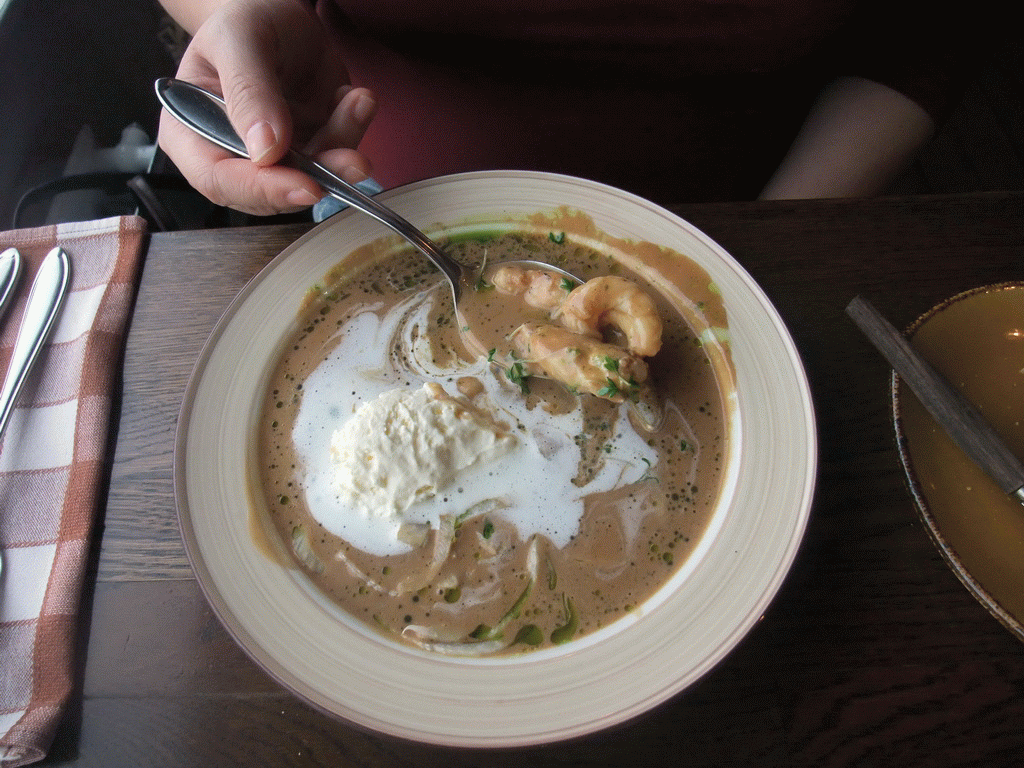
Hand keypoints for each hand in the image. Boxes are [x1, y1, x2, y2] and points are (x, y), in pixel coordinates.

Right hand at [157, 0, 375, 214]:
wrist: (278, 14)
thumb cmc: (243, 21)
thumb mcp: (238, 40)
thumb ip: (248, 91)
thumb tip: (266, 149)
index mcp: (190, 132)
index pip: (218, 179)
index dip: (262, 190)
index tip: (305, 186)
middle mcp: (228, 153)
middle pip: (269, 192)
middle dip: (316, 178)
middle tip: (353, 161)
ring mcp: (272, 156)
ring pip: (309, 179)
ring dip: (341, 151)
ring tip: (359, 103)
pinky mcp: (307, 149)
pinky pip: (333, 155)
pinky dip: (352, 129)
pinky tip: (357, 99)